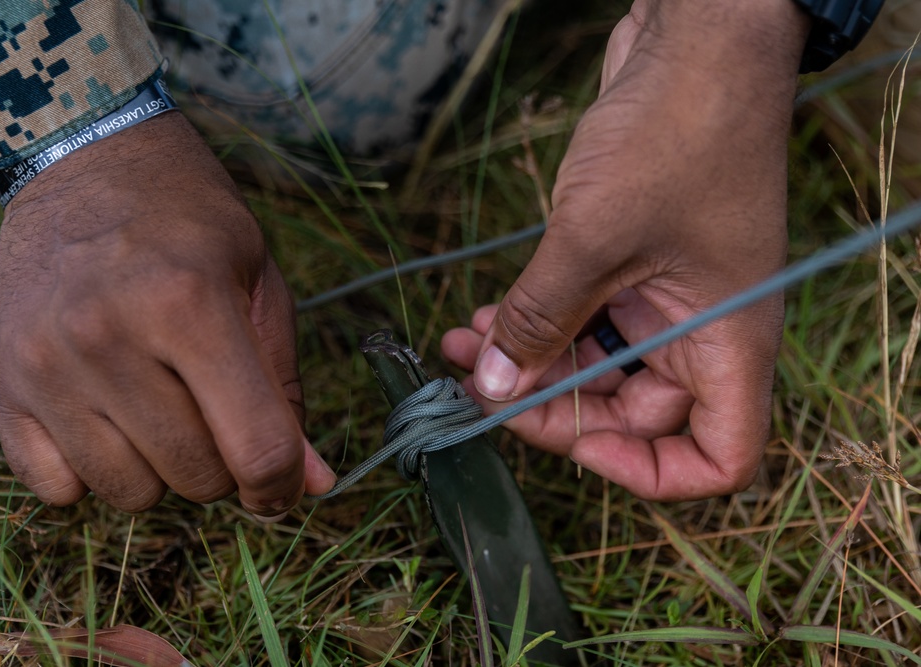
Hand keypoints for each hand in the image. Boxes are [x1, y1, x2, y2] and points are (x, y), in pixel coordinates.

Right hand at [0, 112, 334, 518]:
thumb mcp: (259, 282)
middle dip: (222, 464)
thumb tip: (312, 485)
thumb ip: (285, 387)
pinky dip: (90, 470)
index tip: (282, 483)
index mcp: (189, 305)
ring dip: (159, 468)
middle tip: (214, 409)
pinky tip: (107, 415)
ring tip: (159, 403)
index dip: (283, 484)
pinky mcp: (1, 382)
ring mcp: (45, 364)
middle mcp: (107, 337)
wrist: (83, 158)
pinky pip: (56, 489)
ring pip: (129, 493)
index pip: (257, 447)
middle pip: (196, 478)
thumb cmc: (188, 218)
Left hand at [442, 0, 809, 500]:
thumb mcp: (592, 237)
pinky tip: (482, 318)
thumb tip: (491, 387)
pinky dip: (537, 322)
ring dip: (529, 361)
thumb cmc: (675, 133)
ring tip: (460, 347)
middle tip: (479, 389)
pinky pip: (584, 317)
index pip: (715, 458)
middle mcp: (703, 332)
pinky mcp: (634, 264)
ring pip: (595, 365)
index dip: (644, 470)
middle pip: (632, 414)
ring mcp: (669, 297)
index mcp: (727, 344)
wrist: (698, 39)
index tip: (571, 438)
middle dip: (550, 405)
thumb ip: (539, 320)